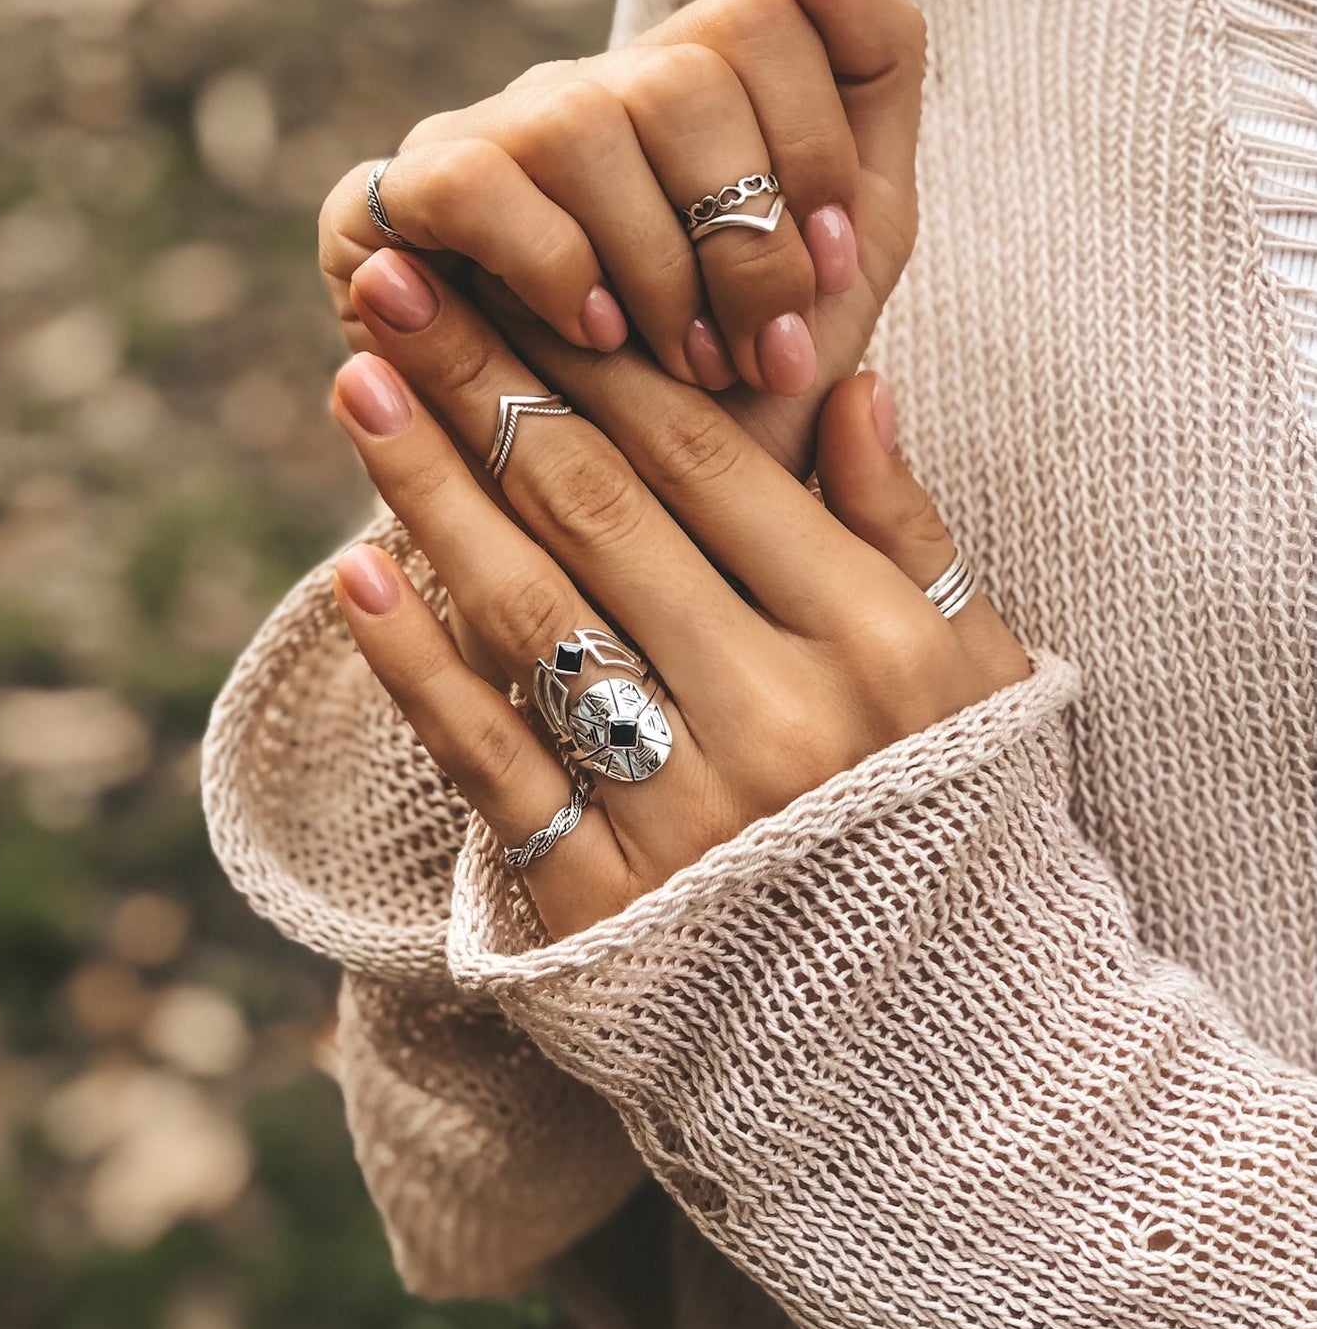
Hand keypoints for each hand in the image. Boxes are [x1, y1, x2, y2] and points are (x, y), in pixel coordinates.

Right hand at [318, 0, 925, 472]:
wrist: (634, 520)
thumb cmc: (742, 380)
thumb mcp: (844, 239)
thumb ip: (866, 74)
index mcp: (693, 80)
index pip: (766, 13)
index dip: (815, 147)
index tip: (829, 273)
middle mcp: (586, 88)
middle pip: (682, 72)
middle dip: (745, 237)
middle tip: (764, 355)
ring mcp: (484, 136)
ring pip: (586, 124)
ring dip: (659, 269)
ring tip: (687, 368)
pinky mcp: (389, 207)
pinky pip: (475, 184)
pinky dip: (553, 268)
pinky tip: (595, 340)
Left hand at [329, 259, 1027, 939]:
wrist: (926, 1050)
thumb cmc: (945, 825)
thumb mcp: (974, 672)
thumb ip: (910, 525)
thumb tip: (851, 376)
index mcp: (877, 642)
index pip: (711, 464)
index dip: (598, 359)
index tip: (514, 278)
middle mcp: (783, 718)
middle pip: (603, 514)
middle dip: (486, 384)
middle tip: (397, 287)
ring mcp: (687, 815)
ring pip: (533, 618)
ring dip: (430, 491)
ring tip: (359, 387)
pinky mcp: (603, 905)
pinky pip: (491, 764)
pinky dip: (415, 667)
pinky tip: (355, 573)